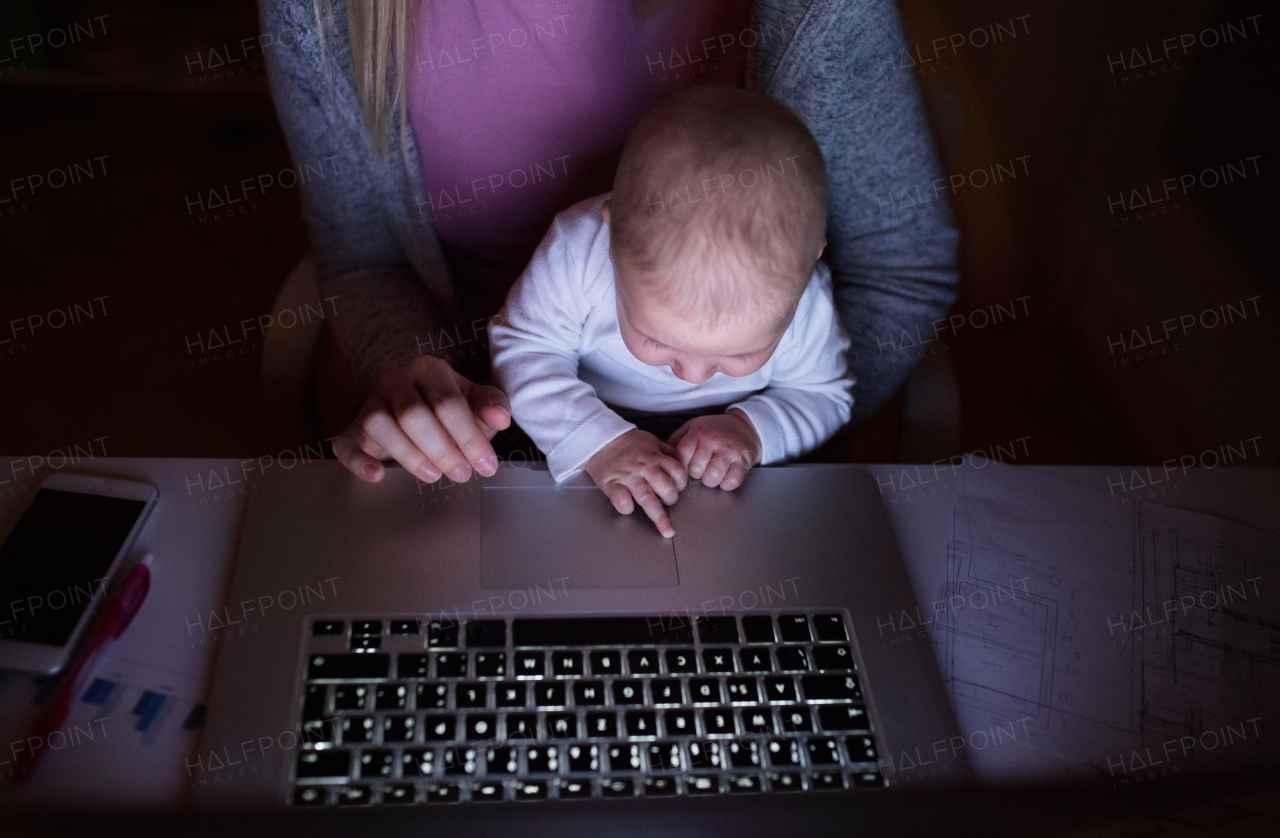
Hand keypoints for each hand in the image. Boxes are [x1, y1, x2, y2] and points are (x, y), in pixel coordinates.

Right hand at [333, 355, 511, 483]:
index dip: (469, 437)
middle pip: (413, 414)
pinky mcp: (354, 428)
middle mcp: (396, 381)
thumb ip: (492, 406)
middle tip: (462, 473)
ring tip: (433, 475)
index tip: (486, 465)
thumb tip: (500, 418)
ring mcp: (371, 403)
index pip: (447, 402)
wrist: (415, 401)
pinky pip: (347, 443)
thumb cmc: (449, 405)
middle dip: (442, 449)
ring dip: (409, 456)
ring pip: (380, 425)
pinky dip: (359, 461)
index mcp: (429, 370)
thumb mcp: (475, 401)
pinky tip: (377, 475)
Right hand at [583, 429, 687, 536]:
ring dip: (659, 517)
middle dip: (671, 499)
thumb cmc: (627, 443)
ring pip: (648, 499)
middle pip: (667, 488)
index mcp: (656, 457)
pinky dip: (627, 508)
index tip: (678, 488)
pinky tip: (629, 508)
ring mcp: (629, 477)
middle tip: (667, 501)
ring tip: (667, 530)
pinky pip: (622, 501)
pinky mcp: (612, 484)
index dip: (682, 483)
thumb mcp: (652, 442)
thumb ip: (667, 453)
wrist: (601, 440)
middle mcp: (645, 468)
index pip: (678, 472)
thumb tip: (681, 465)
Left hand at [669, 410, 762, 490]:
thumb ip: (676, 441)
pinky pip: (731, 481)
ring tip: (712, 473)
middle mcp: (713, 440)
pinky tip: (725, 476)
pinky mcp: (743, 461)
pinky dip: (726, 484)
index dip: (680, 466)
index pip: (681, 455)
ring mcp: (729, 451)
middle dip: (696, 474)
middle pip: (696, 469)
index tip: (684, 466)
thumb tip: (661, 457)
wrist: (745, 425)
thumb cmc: (714, 430)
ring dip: (710, 480)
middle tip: (701, 468)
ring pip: (712, 477)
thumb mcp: (692, 427)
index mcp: (698, 432)